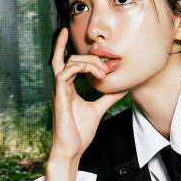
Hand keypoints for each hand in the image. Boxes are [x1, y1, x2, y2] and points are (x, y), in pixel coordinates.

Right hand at [46, 27, 127, 180]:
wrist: (72, 150)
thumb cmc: (80, 132)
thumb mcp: (98, 109)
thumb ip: (107, 97)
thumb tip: (121, 88)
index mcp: (67, 87)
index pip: (63, 61)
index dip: (62, 45)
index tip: (66, 30)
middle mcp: (61, 87)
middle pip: (69, 59)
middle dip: (89, 58)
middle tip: (107, 67)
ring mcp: (58, 91)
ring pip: (68, 64)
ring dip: (88, 63)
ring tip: (104, 73)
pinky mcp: (59, 98)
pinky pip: (64, 74)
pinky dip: (79, 69)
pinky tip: (95, 75)